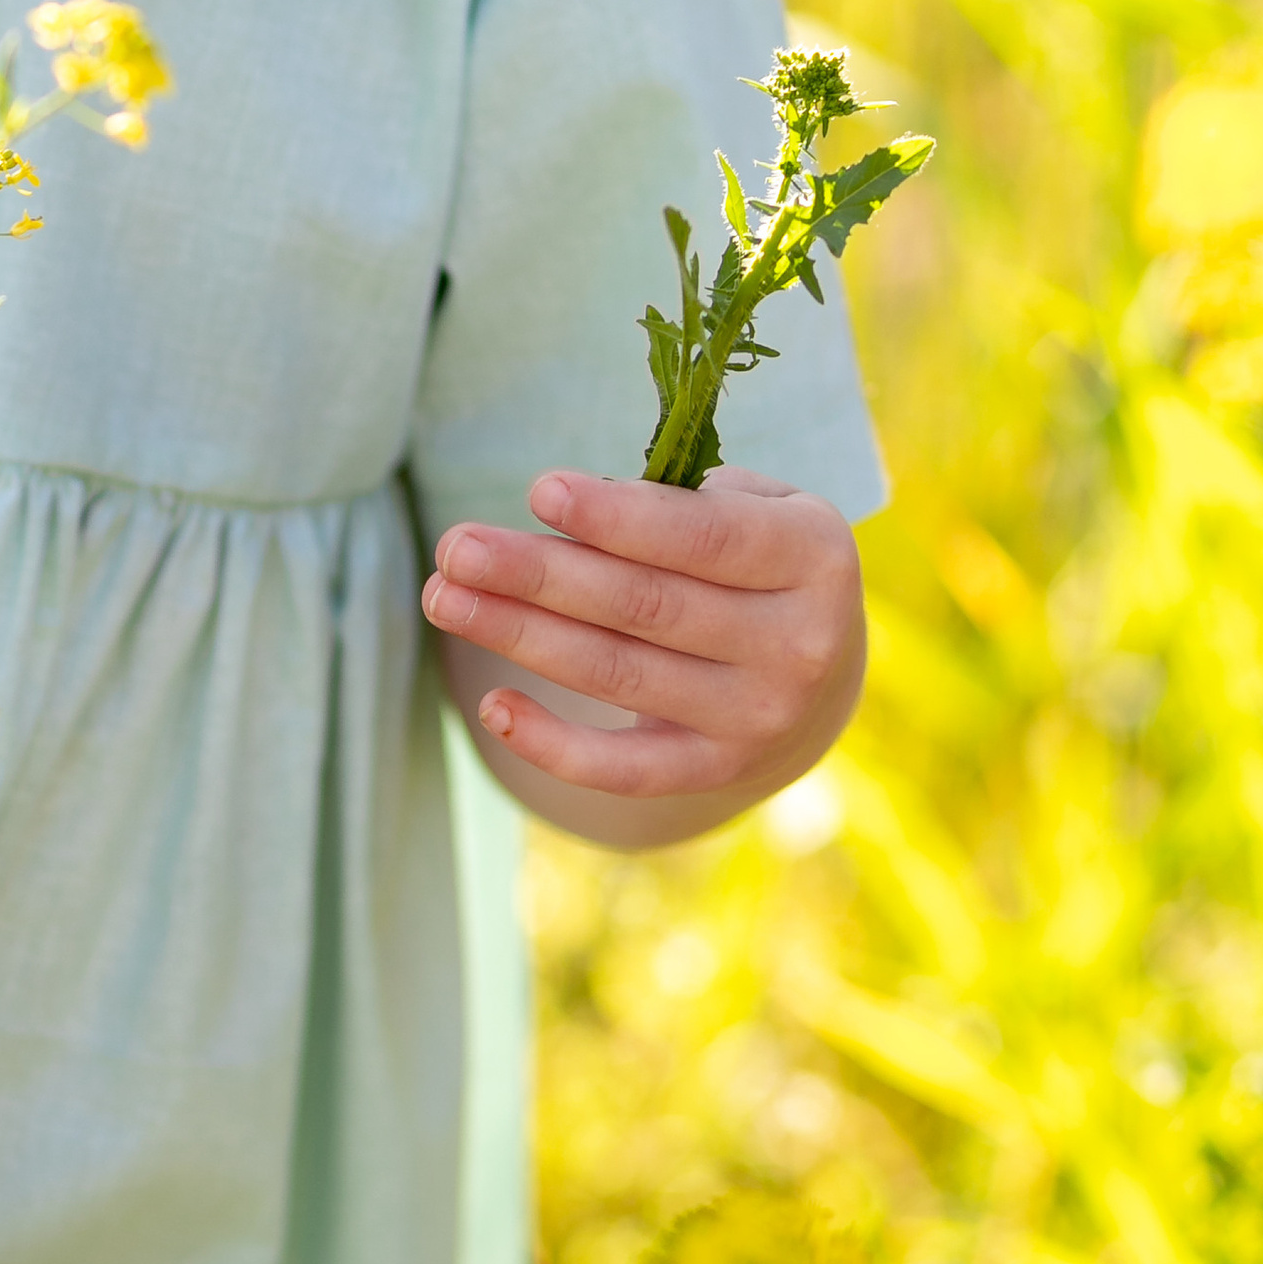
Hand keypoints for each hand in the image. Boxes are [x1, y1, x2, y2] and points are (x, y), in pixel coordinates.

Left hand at [423, 466, 863, 812]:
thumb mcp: (752, 508)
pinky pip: (624, 769)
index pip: (702, 538)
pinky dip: (552, 743)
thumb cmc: (757, 561)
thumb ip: (677, 501)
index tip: (537, 492)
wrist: (818, 673)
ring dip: (519, 635)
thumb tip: (576, 504)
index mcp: (816, 558)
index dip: (616, 517)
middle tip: (456, 547)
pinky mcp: (716, 771)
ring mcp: (758, 718)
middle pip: (644, 606)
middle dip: (539, 575)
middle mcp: (798, 645)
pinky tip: (492, 704)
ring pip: (617, 673)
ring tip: (444, 598)